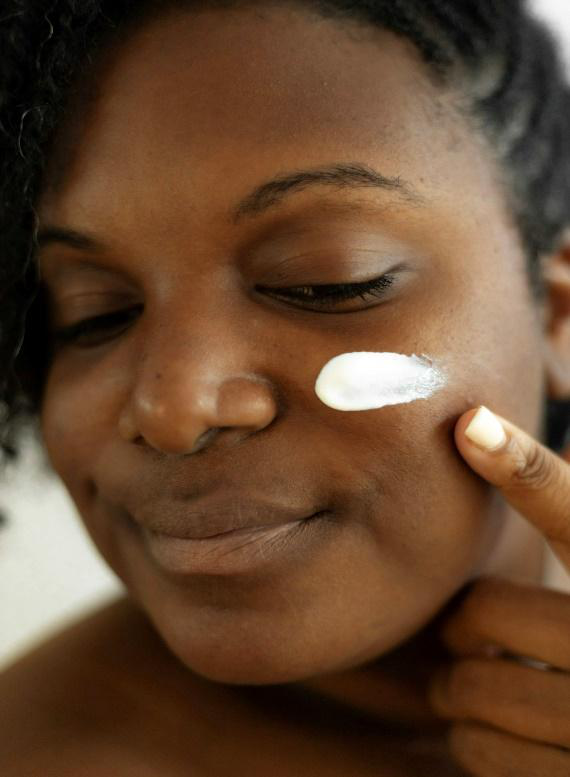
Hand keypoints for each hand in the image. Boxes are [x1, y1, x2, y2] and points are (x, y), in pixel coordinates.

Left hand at [428, 406, 569, 775]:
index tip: (471, 425)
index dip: (523, 467)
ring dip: (460, 688)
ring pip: (471, 689)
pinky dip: (474, 741)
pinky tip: (507, 730)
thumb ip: (559, 518)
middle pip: (483, 614)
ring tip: (490, 681)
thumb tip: (482, 429)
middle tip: (468, 633)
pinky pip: (478, 752)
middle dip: (462, 626)